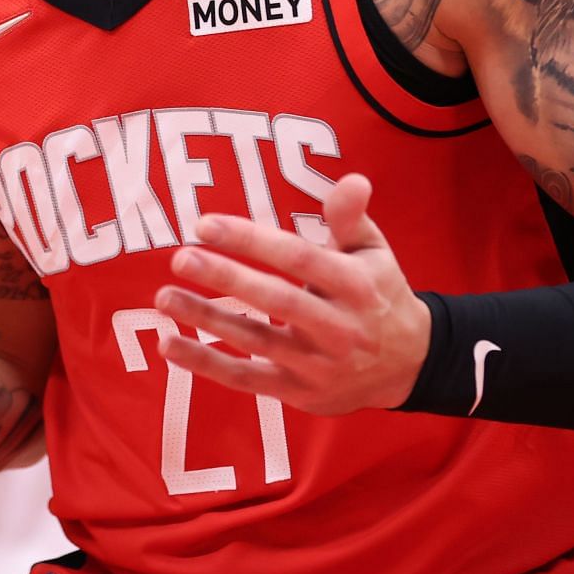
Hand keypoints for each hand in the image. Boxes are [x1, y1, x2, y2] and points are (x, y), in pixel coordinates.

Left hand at [153, 173, 430, 414]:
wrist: (409, 365)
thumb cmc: (378, 294)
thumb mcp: (373, 253)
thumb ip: (351, 219)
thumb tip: (352, 179)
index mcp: (356, 286)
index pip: (299, 258)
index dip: (252, 240)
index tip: (206, 223)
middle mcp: (339, 328)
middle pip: (277, 300)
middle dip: (226, 278)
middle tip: (181, 257)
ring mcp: (319, 366)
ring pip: (256, 341)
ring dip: (206, 319)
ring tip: (164, 296)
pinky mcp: (299, 394)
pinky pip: (246, 379)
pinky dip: (206, 364)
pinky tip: (169, 344)